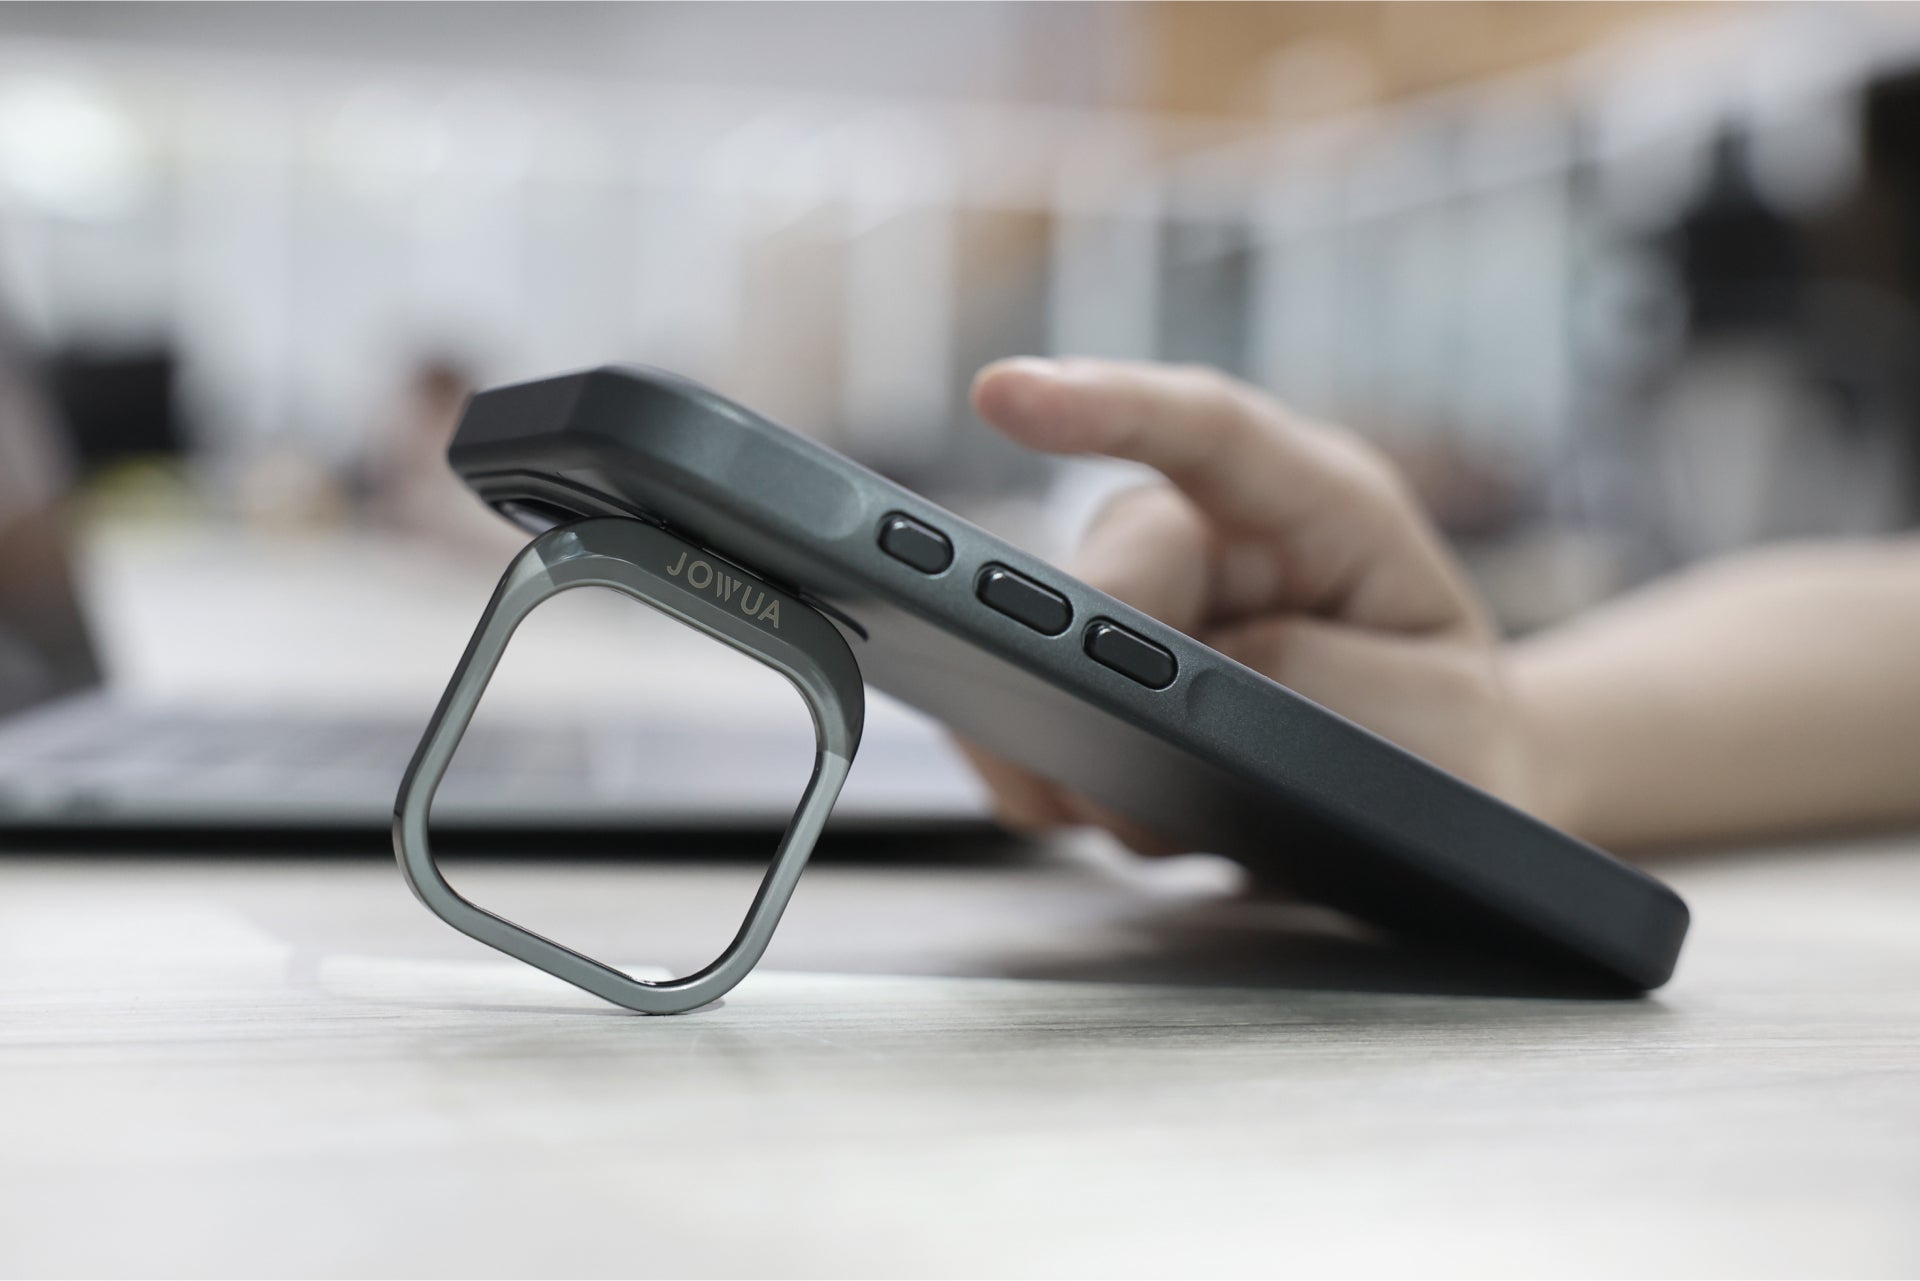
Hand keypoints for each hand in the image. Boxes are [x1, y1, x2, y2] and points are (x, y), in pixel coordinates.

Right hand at [959, 357, 1548, 853]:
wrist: (1435, 794)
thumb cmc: (1448, 738)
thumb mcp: (1437, 721)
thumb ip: (1319, 682)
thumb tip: (1178, 680)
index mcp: (1326, 506)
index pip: (1210, 431)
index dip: (1105, 407)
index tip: (1004, 396)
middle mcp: (1220, 533)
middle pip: (1111, 568)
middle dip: (1091, 668)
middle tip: (1115, 768)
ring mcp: (1152, 598)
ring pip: (1050, 644)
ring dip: (1077, 741)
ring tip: (1164, 815)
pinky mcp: (1103, 668)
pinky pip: (1027, 704)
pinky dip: (1043, 771)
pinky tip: (1092, 808)